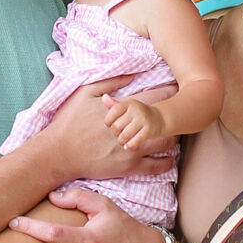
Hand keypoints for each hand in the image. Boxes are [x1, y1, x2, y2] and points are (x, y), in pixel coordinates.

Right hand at [40, 82, 174, 186]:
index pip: (155, 96)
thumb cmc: (69, 121)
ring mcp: (133, 149)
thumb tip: (131, 74)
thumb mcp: (85, 93)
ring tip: (177, 131)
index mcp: (124, 109)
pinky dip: (167, 161)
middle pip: (166, 120)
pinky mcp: (129, 167)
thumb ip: (110, 82)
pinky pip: (157, 166)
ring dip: (174, 136)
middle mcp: (132, 129)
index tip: (178, 87)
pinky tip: (171, 157)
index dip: (169, 91)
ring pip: (166, 143)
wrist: (59, 152)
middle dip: (176, 114)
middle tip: (184, 110)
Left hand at [105, 95, 170, 152]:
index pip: (114, 110)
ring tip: (122, 141)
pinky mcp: (148, 131)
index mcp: (129, 103)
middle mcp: (136, 110)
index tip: (109, 124)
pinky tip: (129, 145)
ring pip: (124, 135)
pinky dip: (129, 146)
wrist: (159, 118)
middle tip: (118, 133)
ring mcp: (143, 120)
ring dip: (121, 141)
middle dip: (115, 132)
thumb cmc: (137, 114)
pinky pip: (134, 142)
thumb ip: (114, 104)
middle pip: (117, 125)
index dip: (108, 120)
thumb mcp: (127, 107)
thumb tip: (104, 98)